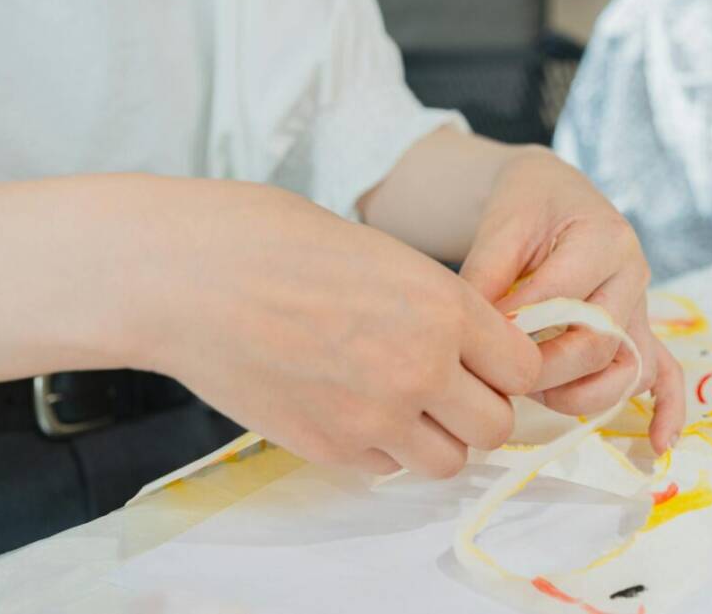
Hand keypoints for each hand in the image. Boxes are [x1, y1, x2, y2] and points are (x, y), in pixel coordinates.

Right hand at [135, 178, 540, 477]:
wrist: (188, 276)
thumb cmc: (274, 242)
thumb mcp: (380, 252)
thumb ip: (434, 304)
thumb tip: (462, 339)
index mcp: (442, 306)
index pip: (523, 367)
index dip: (507, 366)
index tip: (486, 362)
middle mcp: (422, 367)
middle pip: (494, 426)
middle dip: (478, 409)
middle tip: (448, 389)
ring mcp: (374, 415)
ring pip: (447, 461)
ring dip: (435, 438)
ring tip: (401, 405)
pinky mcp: (327, 447)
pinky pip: (385, 468)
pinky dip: (381, 448)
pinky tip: (349, 408)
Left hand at [459, 149, 684, 452]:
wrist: (553, 193)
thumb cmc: (527, 205)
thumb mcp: (502, 225)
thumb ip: (487, 274)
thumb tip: (474, 333)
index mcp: (603, 239)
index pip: (561, 299)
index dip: (517, 327)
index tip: (478, 340)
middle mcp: (632, 275)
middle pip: (599, 345)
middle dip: (545, 370)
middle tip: (501, 375)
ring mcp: (641, 306)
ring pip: (629, 369)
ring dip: (583, 395)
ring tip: (539, 397)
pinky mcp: (639, 328)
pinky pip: (665, 372)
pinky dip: (666, 409)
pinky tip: (658, 445)